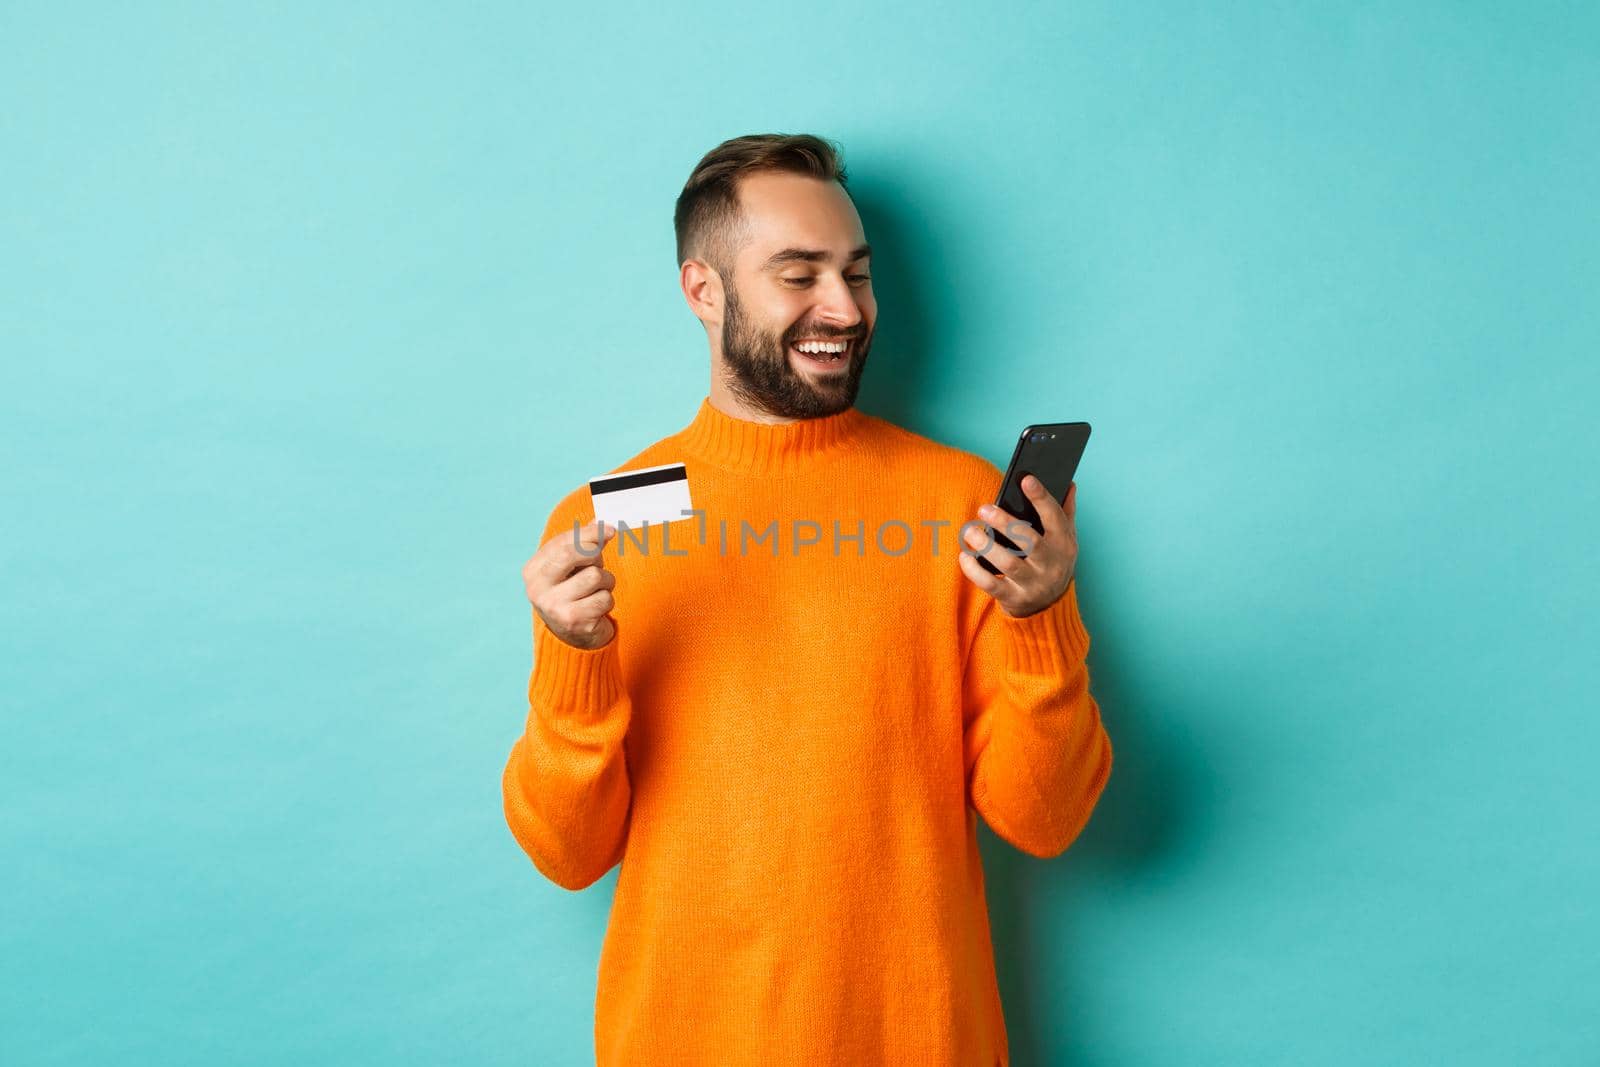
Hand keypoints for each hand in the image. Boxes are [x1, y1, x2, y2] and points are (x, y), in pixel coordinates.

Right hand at [522, 519, 618, 648]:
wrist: (573, 637)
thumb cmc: (573, 593)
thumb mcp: (572, 567)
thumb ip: (583, 544)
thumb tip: (601, 524)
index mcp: (533, 570)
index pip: (562, 542)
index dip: (589, 533)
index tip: (609, 529)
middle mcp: (537, 589)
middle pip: (573, 554)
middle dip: (595, 555)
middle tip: (599, 564)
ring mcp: (553, 606)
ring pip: (595, 576)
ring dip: (606, 582)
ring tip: (597, 591)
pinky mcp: (573, 621)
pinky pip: (604, 598)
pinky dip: (607, 600)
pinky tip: (596, 608)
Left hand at [957, 476, 1077, 617]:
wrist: (1050, 606)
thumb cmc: (1052, 561)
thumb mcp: (1065, 539)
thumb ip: (1065, 512)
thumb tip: (1069, 484)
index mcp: (1064, 544)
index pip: (1055, 518)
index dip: (1042, 498)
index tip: (1026, 479)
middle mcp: (1051, 565)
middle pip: (1029, 541)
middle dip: (1005, 523)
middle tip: (983, 508)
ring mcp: (1033, 584)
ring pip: (1009, 563)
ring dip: (986, 546)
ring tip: (969, 530)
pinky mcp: (1014, 598)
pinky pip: (992, 585)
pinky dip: (975, 571)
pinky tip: (964, 556)